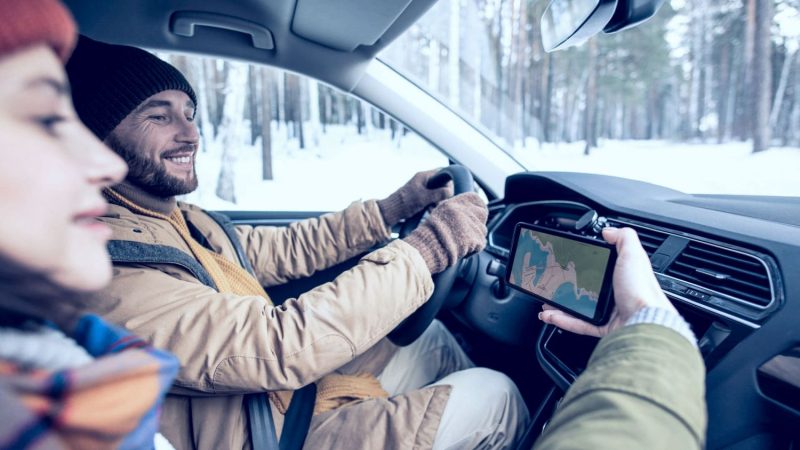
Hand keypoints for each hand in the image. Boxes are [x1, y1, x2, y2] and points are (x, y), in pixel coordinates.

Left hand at [378, 168, 454, 225]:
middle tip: (438, 202)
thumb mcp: (423, 198)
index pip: (442, 173)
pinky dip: (432, 204)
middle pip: (440, 184)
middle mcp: (423, 180)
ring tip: (432, 208)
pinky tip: (429, 210)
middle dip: (442, 194)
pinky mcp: (420, 197)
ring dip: (437, 201)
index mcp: (423, 176)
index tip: (448, 192)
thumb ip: (438, 193)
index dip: (447, 182)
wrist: (391, 211)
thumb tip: (451, 191)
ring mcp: (422, 188)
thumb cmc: (405, 202)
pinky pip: (431, 198)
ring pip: (437, 192)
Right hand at [402, 193, 487, 273]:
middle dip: (476, 224)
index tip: (475, 214)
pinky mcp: (475, 238)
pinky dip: (473, 249)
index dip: (477, 208)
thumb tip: (468, 210)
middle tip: (467, 232)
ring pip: (482, 230)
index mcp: (455, 203)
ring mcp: (471, 224)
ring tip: (460, 242)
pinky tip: (461, 250)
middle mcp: (464, 211)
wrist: (427, 249)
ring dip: (474, 237)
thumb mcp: (440, 213)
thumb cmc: (430, 235)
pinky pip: (480, 244)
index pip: (477, 199)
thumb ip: (456, 209)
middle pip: (482, 215)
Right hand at [539, 227, 675, 336]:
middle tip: (552, 282)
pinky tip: (549, 314)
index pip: (600, 266)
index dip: (584, 263)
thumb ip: (623, 238)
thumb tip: (608, 231)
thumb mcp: (633, 254)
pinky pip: (579, 324)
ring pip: (578, 307)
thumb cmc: (642, 289)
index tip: (567, 261)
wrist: (646, 321)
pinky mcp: (603, 327)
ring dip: (559, 305)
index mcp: (622, 275)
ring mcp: (608, 311)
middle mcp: (616, 293)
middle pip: (585, 288)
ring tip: (545, 300)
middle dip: (565, 286)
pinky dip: (563, 320)